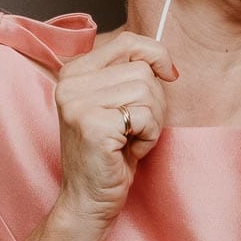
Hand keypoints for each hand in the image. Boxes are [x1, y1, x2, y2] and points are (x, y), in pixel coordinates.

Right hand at [52, 32, 176, 227]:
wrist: (89, 199)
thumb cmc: (110, 154)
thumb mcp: (117, 104)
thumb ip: (130, 75)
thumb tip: (165, 62)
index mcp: (74, 72)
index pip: (127, 42)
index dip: (156, 55)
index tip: (170, 74)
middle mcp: (70, 83)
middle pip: (142, 70)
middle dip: (155, 101)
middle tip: (137, 128)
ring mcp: (78, 103)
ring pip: (147, 91)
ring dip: (152, 121)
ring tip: (131, 140)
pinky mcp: (93, 125)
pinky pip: (145, 116)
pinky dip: (149, 137)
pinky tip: (129, 150)